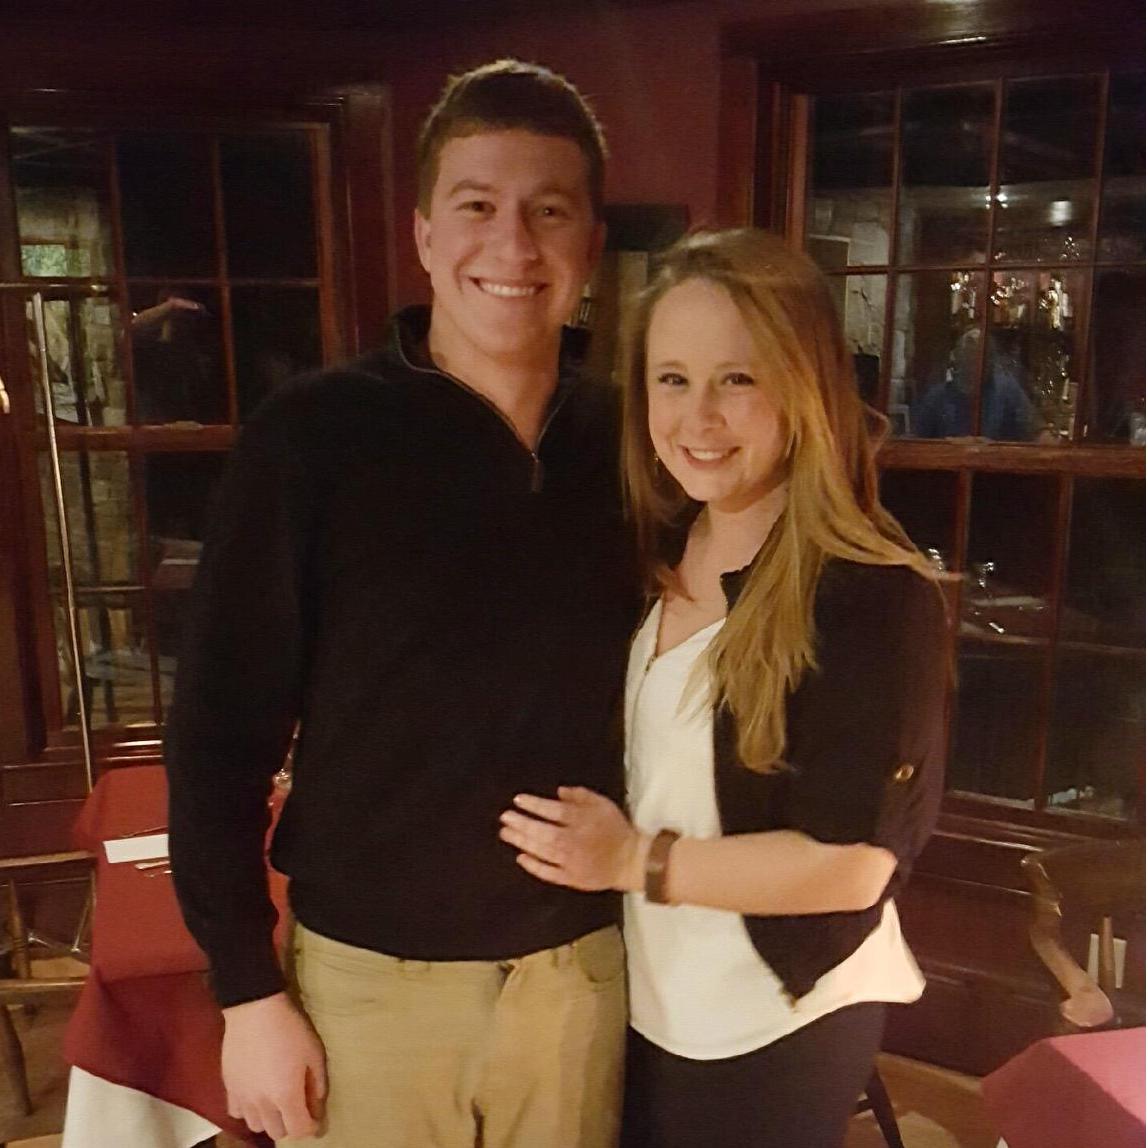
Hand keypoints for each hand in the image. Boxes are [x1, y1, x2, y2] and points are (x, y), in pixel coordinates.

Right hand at [221, 991, 326, 1139]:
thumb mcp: (314, 1052)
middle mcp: (263, 1104)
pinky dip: (248, 1110)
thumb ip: (317, 1083)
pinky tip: (255, 1094)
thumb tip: (316, 1105)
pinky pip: (237, 1112)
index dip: (311, 1127)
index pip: (300, 1130)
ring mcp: (243, 1097)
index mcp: (287, 1096)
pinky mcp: (229, 1087)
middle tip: (297, 1105)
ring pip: (256, 1126)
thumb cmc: (290, 1028)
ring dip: (269, 1119)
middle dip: (291, 1123)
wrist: (254, 1009)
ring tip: (276, 1101)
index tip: (316, 1118)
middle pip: (278, 1132)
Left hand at [500, 786, 648, 892]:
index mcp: (582, 821)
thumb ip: (580, 796)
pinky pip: (549, 873)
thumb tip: (558, 792)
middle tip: (505, 818)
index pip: (554, 811)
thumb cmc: (615, 829)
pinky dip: (534, 866)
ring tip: (506, 834)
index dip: (535, 805)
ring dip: (522, 842)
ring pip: (542, 852)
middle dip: (522, 824)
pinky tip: (521, 858)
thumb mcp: (602, 804)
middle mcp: (573, 841)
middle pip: (543, 832)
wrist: (630, 860)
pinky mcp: (571, 879)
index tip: (518, 800)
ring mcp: (571, 862)